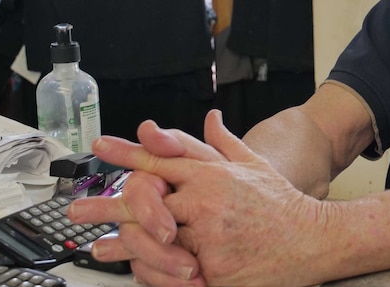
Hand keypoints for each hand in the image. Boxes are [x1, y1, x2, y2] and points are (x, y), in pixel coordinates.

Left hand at [71, 111, 330, 286]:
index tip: (100, 149)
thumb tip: (211, 118)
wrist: (312, 240)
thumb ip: (225, 143)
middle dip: (106, 204)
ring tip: (98, 248)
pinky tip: (134, 273)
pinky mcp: (213, 271)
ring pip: (152, 240)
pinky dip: (153, 274)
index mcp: (213, 175)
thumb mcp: (255, 165)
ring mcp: (208, 238)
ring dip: (121, 245)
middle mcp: (206, 202)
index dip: (127, 153)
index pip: (161, 159)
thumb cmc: (282, 204)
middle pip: (144, 200)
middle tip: (77, 208)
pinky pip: (174, 273)